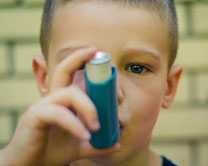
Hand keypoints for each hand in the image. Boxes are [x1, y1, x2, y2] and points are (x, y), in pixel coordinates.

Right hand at [0, 48, 119, 165]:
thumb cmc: (52, 152)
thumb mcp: (80, 146)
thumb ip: (97, 144)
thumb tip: (116, 143)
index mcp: (62, 101)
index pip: (70, 75)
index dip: (81, 61)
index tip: (96, 52)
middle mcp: (51, 98)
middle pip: (63, 70)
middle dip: (78, 58)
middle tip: (96, 54)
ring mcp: (42, 106)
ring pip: (68, 93)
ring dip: (88, 107)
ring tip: (96, 127)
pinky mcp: (34, 117)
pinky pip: (59, 113)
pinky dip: (74, 124)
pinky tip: (84, 136)